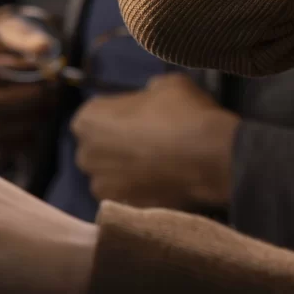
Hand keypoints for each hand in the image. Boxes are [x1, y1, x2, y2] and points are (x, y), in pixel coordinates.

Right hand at [0, 10, 58, 166]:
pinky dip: (17, 144)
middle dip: (29, 101)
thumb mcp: (6, 29)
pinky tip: (33, 131)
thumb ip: (24, 36)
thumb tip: (44, 48)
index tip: (48, 72)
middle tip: (54, 95)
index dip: (21, 74)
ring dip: (27, 124)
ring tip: (47, 111)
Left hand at [70, 74, 237, 211]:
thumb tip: (149, 98)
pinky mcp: (123, 208)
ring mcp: (102, 186)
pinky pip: (127, 196)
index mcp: (88, 119)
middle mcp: (85, 155)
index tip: (137, 118)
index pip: (93, 116)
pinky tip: (161, 183)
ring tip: (155, 166)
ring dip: (125, 171)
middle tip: (145, 141)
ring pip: (110, 176)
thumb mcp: (165, 85)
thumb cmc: (181, 113)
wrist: (208, 157)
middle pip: (96, 149)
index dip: (116, 116)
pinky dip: (139, 191)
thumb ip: (146, 93)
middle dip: (114, 146)